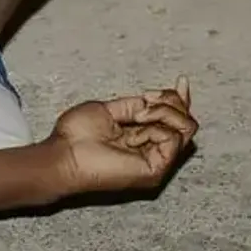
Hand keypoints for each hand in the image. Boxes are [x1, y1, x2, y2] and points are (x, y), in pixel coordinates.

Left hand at [48, 81, 197, 195]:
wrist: (64, 154)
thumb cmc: (76, 136)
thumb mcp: (111, 109)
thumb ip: (137, 106)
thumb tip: (158, 96)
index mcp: (142, 139)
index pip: (176, 120)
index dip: (181, 99)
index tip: (181, 80)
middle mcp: (153, 152)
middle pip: (186, 123)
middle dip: (171, 102)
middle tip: (146, 100)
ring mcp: (156, 162)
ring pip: (185, 128)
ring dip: (163, 112)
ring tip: (137, 116)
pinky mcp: (155, 170)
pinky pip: (173, 139)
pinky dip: (156, 127)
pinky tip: (135, 130)